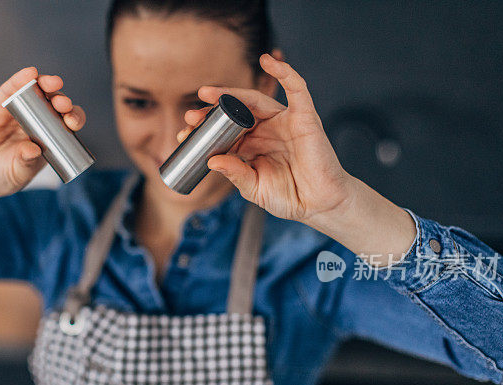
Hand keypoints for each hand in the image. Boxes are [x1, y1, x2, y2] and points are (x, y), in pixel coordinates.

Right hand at [0, 67, 86, 205]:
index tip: (72, 122)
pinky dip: (20, 79)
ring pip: (36, 91)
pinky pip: (10, 88)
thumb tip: (33, 150)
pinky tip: (29, 74)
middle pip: (54, 103)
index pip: (67, 123)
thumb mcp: (17, 174)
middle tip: (62, 104)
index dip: (73, 118)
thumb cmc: (2, 176)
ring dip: (46, 84)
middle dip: (62, 100)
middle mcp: (37, 120)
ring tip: (52, 84)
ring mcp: (18, 110)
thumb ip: (25, 162)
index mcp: (49, 137)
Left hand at [182, 54, 416, 265]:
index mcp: (251, 146)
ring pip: (256, 99)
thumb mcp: (253, 188)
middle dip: (211, 111)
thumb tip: (212, 160)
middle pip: (235, 112)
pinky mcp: (305, 117)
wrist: (318, 205)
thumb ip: (235, 173)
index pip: (223, 131)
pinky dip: (285, 72)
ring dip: (232, 94)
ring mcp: (284, 122)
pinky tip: (269, 61)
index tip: (184, 134)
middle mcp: (265, 130)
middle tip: (191, 115)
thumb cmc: (288, 197)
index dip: (204, 130)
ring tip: (209, 94)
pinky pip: (297, 89)